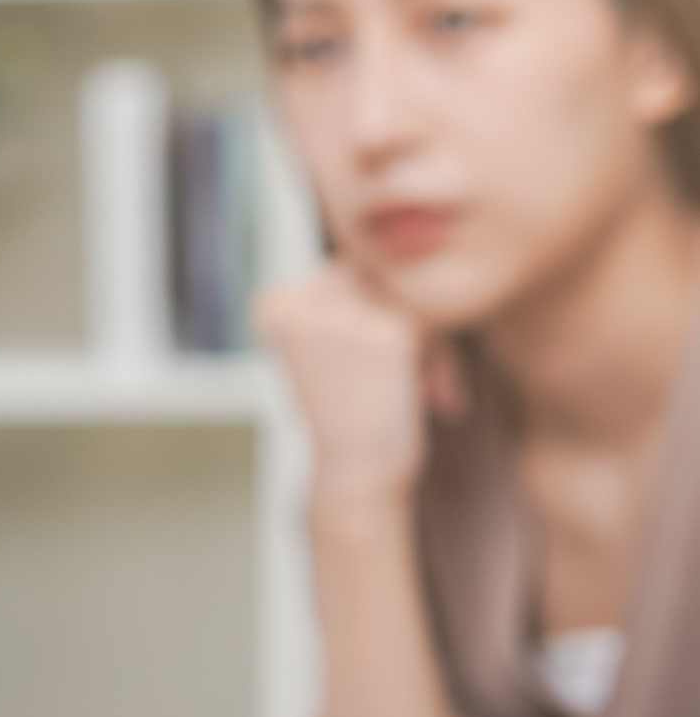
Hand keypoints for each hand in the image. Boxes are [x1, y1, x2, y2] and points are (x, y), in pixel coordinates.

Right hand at [252, 263, 448, 504]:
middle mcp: (300, 302)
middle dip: (407, 325)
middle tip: (421, 380)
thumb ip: (343, 299)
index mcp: (273, 303)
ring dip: (431, 343)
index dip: (375, 314)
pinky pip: (436, 320)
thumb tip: (398, 237)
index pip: (343, 274)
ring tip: (430, 389)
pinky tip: (438, 398)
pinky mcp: (387, 331)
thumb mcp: (326, 349)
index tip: (389, 364)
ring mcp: (343, 314)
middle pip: (377, 279)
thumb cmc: (348, 418)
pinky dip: (444, 360)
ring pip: (408, 297)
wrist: (357, 478)